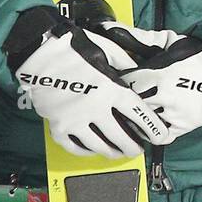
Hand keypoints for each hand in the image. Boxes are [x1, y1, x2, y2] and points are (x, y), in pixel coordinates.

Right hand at [7, 11, 171, 158]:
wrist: (40, 55)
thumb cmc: (76, 49)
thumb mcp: (108, 50)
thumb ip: (125, 64)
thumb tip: (139, 74)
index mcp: (110, 89)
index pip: (137, 113)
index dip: (151, 127)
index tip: (161, 137)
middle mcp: (95, 109)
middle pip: (120, 136)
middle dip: (133, 146)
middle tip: (138, 149)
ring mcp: (75, 121)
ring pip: (99, 146)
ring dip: (112, 152)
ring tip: (119, 152)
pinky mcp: (58, 128)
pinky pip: (76, 147)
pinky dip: (88, 151)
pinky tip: (95, 149)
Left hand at [117, 35, 201, 142]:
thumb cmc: (196, 55)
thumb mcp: (169, 40)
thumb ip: (140, 37)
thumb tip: (110, 28)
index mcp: (160, 73)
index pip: (126, 82)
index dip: (123, 79)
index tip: (124, 77)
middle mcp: (165, 96)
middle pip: (132, 102)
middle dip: (128, 97)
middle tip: (129, 93)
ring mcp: (173, 114)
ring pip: (141, 121)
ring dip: (138, 114)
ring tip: (141, 105)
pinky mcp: (181, 127)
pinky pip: (156, 135)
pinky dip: (151, 129)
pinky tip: (152, 119)